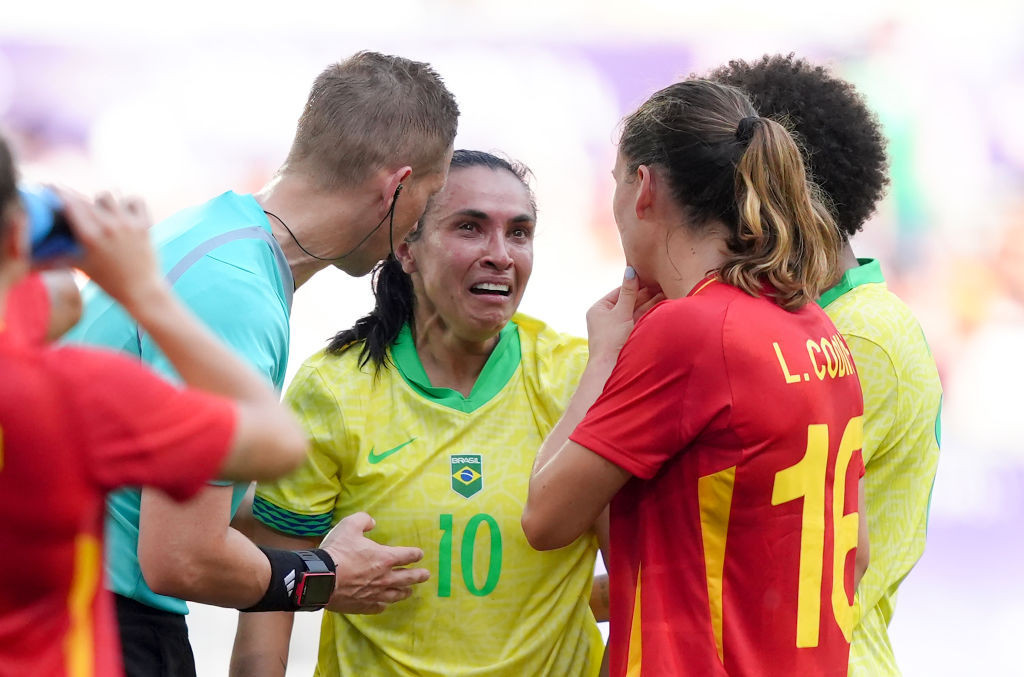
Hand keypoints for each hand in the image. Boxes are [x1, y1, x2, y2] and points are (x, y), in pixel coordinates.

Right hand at [59, 189, 161, 310]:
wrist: (141, 290)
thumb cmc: (107, 280)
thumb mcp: (78, 265)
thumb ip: (54, 255)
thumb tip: (29, 258)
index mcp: (89, 237)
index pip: (69, 203)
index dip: (57, 192)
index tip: (50, 187)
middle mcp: (108, 227)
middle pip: (85, 199)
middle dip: (77, 202)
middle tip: (76, 209)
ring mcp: (128, 224)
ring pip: (108, 195)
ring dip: (101, 202)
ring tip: (102, 216)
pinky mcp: (144, 224)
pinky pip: (134, 199)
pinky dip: (128, 203)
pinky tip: (124, 214)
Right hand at [319, 512, 429, 613]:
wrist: (321, 578)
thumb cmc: (337, 551)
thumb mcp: (349, 526)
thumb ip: (363, 520)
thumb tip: (371, 522)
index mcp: (384, 558)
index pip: (407, 555)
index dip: (415, 554)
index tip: (420, 554)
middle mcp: (384, 577)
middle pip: (407, 578)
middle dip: (418, 576)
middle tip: (426, 575)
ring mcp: (374, 593)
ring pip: (395, 595)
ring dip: (404, 592)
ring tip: (409, 592)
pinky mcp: (363, 606)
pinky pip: (377, 607)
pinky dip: (382, 605)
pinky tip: (383, 604)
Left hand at [586, 266, 662, 364]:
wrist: (612, 368)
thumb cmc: (611, 339)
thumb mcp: (620, 311)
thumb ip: (628, 292)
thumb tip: (630, 270)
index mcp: (599, 309)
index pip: (619, 291)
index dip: (635, 284)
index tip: (649, 275)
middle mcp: (608, 317)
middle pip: (629, 301)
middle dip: (645, 293)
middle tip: (662, 282)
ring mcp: (619, 327)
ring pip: (637, 311)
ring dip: (650, 302)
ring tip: (666, 291)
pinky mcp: (629, 335)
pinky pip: (640, 320)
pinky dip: (650, 313)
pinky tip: (662, 305)